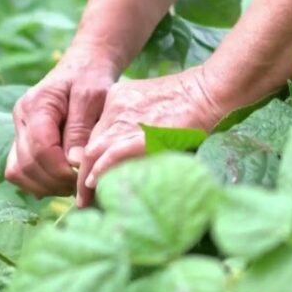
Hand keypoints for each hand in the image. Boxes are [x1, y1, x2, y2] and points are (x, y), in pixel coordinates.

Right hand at [4, 44, 120, 197]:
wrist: (84, 66)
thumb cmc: (92, 78)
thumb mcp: (93, 97)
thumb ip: (81, 129)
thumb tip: (73, 162)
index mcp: (37, 104)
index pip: (41, 149)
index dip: (62, 170)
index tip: (84, 175)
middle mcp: (21, 117)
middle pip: (27, 165)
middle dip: (56, 181)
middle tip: (82, 184)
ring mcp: (19, 129)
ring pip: (18, 172)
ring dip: (45, 185)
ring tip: (72, 184)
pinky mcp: (22, 140)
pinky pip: (20, 171)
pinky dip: (39, 182)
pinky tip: (62, 181)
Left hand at [75, 66, 225, 206]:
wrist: (209, 89)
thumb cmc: (189, 99)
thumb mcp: (151, 102)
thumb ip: (135, 122)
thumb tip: (129, 153)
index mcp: (117, 98)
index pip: (94, 135)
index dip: (88, 159)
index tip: (87, 179)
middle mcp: (115, 108)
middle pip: (89, 145)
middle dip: (82, 173)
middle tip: (82, 198)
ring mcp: (126, 119)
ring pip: (93, 152)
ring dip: (86, 179)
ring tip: (85, 202)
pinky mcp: (141, 133)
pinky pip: (112, 154)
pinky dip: (100, 170)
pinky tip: (94, 184)